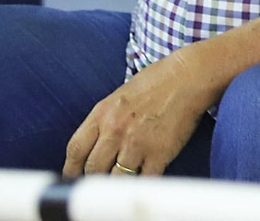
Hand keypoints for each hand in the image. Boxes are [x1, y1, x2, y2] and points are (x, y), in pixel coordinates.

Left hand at [62, 45, 218, 176]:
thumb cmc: (157, 82)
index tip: (73, 177)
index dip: (70, 169)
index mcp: (102, 113)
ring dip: (118, 183)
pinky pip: (143, 181)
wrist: (189, 77)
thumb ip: (105, 120)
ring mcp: (136, 144)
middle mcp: (115, 130)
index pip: (75, 150)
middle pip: (92, 169)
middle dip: (94, 178)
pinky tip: (144, 178)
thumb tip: (95, 145)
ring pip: (116, 180)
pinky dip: (142, 183)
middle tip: (100, 180)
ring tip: (122, 181)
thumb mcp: (120, 96)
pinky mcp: (158, 154)